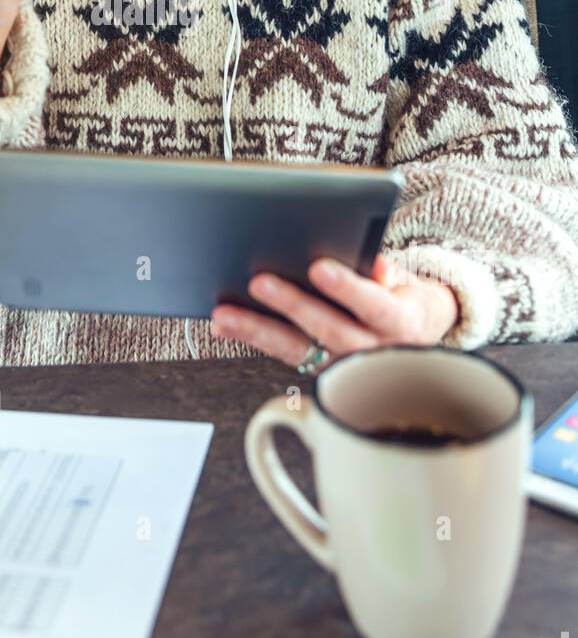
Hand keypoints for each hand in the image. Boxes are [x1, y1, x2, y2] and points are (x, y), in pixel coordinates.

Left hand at [210, 255, 459, 366]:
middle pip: (328, 329)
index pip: (375, 306)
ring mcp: (343, 365)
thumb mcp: (408, 282)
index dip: (347, 288)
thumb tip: (373, 267)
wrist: (413, 334)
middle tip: (258, 282)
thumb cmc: (401, 298)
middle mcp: (372, 350)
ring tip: (224, 313)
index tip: (318, 267)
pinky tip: (225, 326)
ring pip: (297, 348)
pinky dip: (251, 338)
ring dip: (257, 329)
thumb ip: (387, 273)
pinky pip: (283, 354)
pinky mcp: (319, 370)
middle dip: (291, 305)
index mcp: (400, 323)